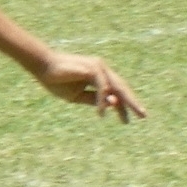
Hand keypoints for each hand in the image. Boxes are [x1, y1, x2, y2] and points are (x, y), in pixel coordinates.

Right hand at [31, 50, 145, 120]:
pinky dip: (102, 100)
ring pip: (116, 86)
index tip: (128, 120)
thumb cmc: (58, 80)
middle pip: (121, 87)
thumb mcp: (78, 96)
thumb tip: (110, 106)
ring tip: (127, 118)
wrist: (43, 68)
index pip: (116, 91)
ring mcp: (98, 67)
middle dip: (131, 103)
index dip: (123, 105)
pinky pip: (102, 87)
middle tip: (143, 116)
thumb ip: (94, 100)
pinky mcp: (92, 68)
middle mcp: (101, 69)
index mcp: (98, 75)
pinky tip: (101, 113)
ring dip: (123, 103)